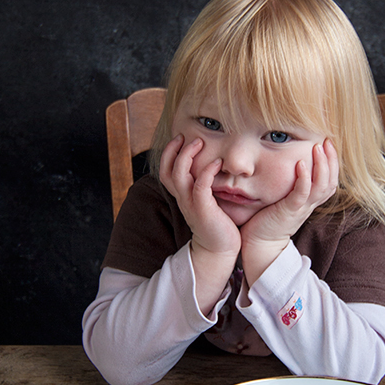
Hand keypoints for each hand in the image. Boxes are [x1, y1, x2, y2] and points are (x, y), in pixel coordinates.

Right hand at [159, 135, 240, 259]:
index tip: (180, 138)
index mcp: (181, 195)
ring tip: (200, 142)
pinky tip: (217, 162)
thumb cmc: (217, 222)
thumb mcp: (205, 199)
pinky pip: (200, 187)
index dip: (168, 153)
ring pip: (179, 176)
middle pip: (167, 171)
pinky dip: (207, 172)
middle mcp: (182, 198)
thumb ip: (204, 183)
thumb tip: (211, 162)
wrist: (220, 249)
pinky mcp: (203, 210)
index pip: (165, 171)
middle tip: (185, 136)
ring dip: (187, 156)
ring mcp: (191, 204)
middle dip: (173, 150)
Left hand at [240, 139, 338, 283]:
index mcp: (310, 201)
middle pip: (331, 181)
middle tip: (327, 141)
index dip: (333, 162)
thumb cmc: (268, 219)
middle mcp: (310, 204)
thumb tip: (289, 164)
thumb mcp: (284, 199)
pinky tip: (301, 163)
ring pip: (321, 186)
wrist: (260, 244)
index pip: (330, 180)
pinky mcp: (290, 211)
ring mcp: (302, 208)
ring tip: (318, 148)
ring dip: (321, 165)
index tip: (328, 144)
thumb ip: (290, 185)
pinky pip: (302, 193)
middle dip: (331, 159)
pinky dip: (304, 178)